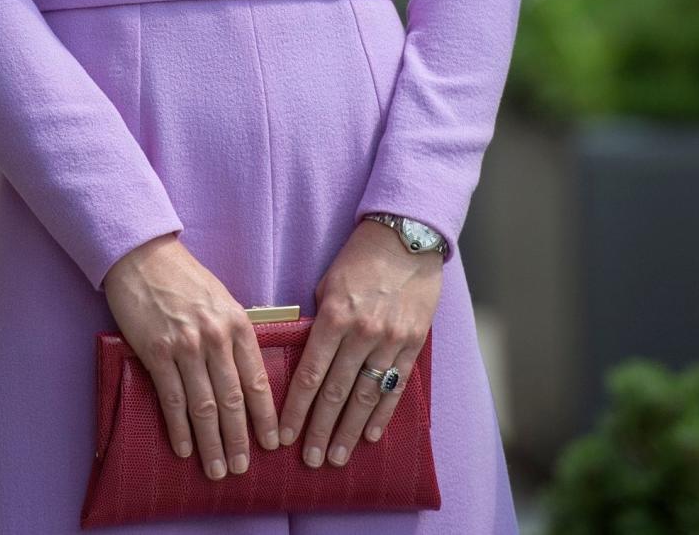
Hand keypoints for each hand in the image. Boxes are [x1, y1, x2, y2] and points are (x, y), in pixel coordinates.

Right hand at [102, 234, 280, 480]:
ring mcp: (186, 346)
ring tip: (216, 470)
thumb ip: (235, 335)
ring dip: (211, 443)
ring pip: (204, 406)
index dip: (265, 417)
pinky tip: (185, 449)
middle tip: (241, 469)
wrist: (144, 257)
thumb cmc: (185, 279)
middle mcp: (215, 337)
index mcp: (237, 323)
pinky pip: (172, 400)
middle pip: (232, 400)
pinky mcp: (156, 352)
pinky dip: (179, 429)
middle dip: (239, 440)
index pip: (256, 380)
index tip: (272, 443)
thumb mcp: (222, 300)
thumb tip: (247, 376)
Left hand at [277, 219, 442, 467]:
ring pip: (366, 397)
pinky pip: (395, 386)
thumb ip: (319, 321)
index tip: (284, 436)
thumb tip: (306, 355)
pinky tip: (371, 436)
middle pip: (337, 393)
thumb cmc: (360, 258)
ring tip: (336, 457)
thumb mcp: (328, 283)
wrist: (406, 238)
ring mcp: (391, 341)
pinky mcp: (413, 344)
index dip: (296, 408)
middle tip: (308, 460)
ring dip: (349, 431)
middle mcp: (362, 333)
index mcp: (335, 316)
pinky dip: (383, 414)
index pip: (311, 373)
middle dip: (319, 429)